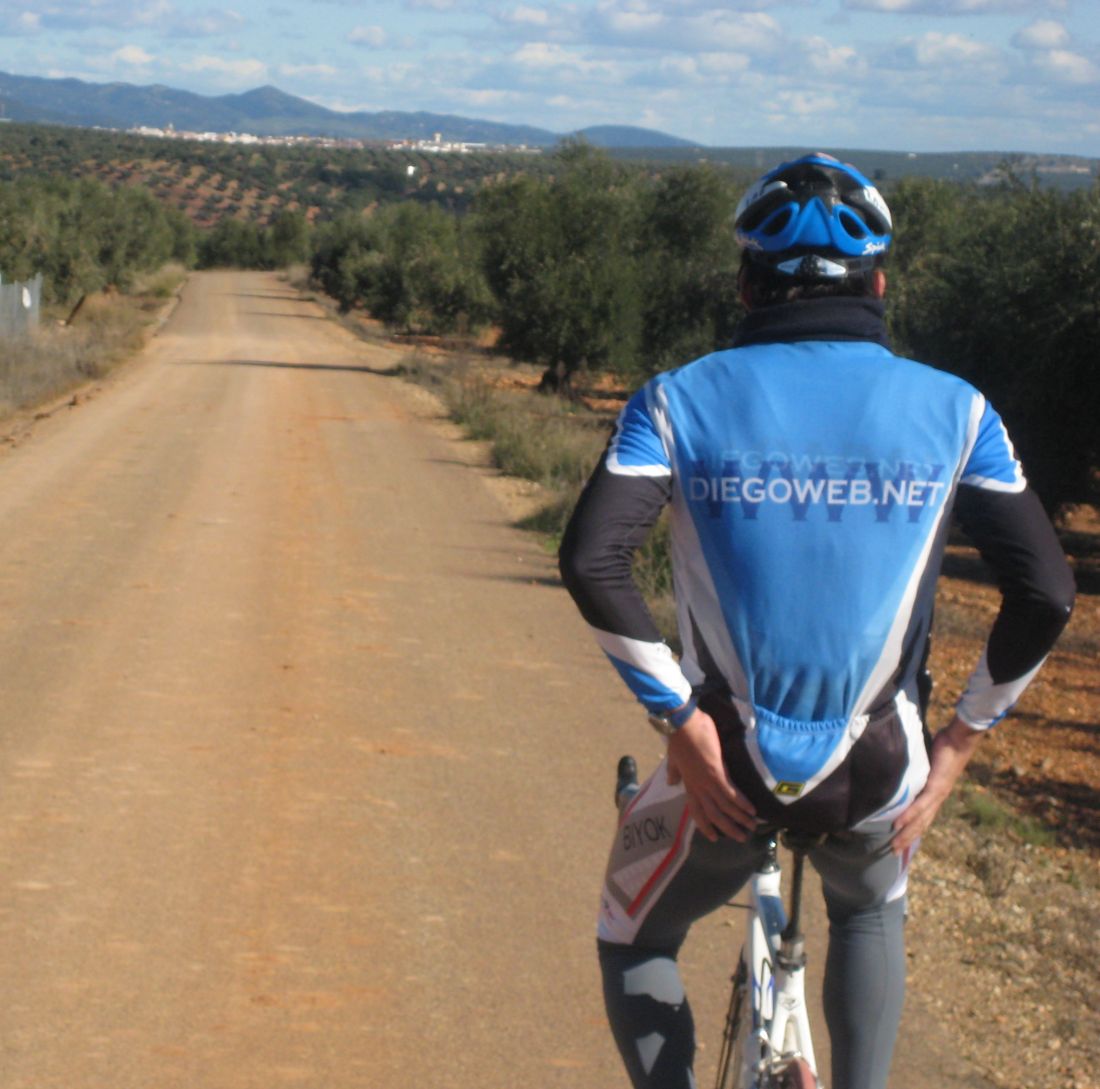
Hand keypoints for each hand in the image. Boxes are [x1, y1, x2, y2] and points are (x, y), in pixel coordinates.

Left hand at [666, 708, 756, 841]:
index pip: (697, 811)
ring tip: (752, 826)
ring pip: (724, 807)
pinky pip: (730, 793)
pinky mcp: (716, 773)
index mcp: (688, 784)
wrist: (681, 723)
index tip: (714, 837)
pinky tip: (752, 810)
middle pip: (713, 814)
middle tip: (741, 838)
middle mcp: (698, 787)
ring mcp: (706, 781)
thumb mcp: (674, 758)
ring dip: (739, 818)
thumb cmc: (679, 737)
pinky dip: (742, 802)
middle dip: (728, 828)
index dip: (705, 825)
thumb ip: (674, 772)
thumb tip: (671, 782)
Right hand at [892, 714, 982, 854]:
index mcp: (936, 794)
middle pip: (921, 824)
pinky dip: (909, 816)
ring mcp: (937, 794)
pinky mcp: (935, 787)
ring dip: (907, 834)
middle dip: (907, 839)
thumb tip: (904, 764)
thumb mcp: (928, 760)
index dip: (913, 830)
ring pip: (920, 820)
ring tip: (894, 845)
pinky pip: (920, 805)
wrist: (960, 740)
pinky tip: (898, 824)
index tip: (902, 841)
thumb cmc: (946, 745)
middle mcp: (937, 798)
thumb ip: (919, 766)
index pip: (923, 817)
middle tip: (894, 852)